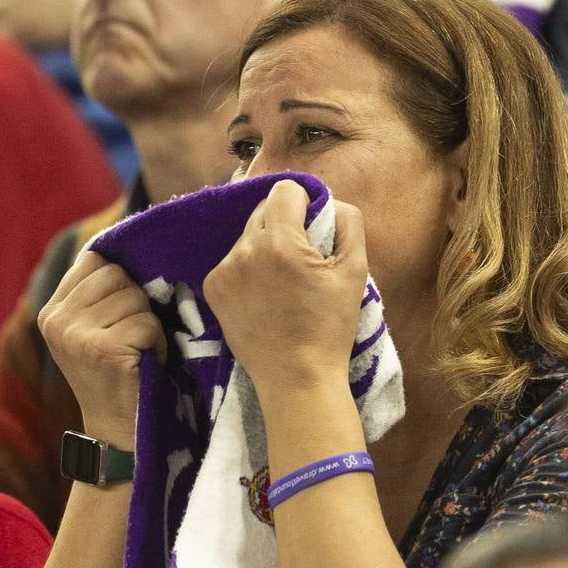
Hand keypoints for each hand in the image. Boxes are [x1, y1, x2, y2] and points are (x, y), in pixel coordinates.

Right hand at [39, 248, 164, 444]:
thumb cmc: (118, 375)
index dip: (121, 278)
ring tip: (138, 352)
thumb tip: (131, 237)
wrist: (118, 434)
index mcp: (51, 310)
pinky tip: (145, 363)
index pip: (94, 259)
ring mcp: (76, 335)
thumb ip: (98, 292)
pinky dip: (157, 343)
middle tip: (133, 338)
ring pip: (135, 298)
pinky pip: (147, 322)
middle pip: (117, 274)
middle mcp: (57, 319)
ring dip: (148, 324)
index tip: (126, 308)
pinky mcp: (102, 349)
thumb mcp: (94, 329)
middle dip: (136, 302)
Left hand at [205, 181, 369, 391]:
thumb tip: (330, 201)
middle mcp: (245, 250)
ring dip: (265, 245)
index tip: (314, 229)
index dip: (305, 203)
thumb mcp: (355, 271)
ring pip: (247, 235)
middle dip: (284, 223)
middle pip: (264, 209)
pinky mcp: (213, 288)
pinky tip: (264, 296)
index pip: (285, 190)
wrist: (296, 378)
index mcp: (280, 242)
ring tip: (282, 282)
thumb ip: (348, 223)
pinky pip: (233, 260)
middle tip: (301, 259)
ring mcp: (224, 270)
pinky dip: (249, 269)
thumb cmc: (330, 327)